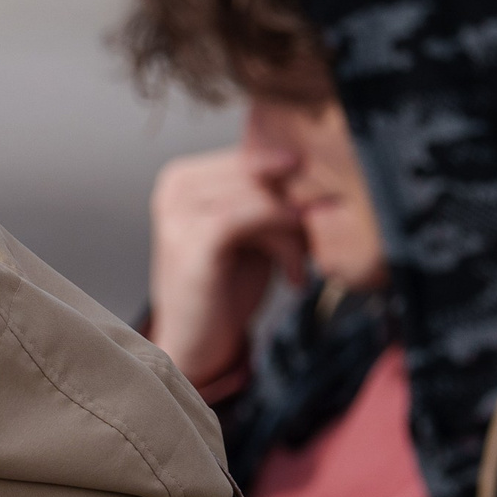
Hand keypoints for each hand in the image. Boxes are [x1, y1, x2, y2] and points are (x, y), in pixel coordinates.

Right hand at [145, 148, 308, 389]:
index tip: (322, 207)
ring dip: (292, 227)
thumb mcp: (250, 230)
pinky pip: (249, 217)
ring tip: (301, 263)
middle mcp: (173, 188)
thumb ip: (266, 196)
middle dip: (295, 201)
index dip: (293, 177)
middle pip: (257, 169)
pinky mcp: (192, 242)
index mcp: (183, 177)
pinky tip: (295, 268)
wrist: (195, 342)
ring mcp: (178, 214)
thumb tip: (318, 167)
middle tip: (317, 238)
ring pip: (258, 192)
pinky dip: (281, 237)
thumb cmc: (224, 287)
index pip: (252, 153)